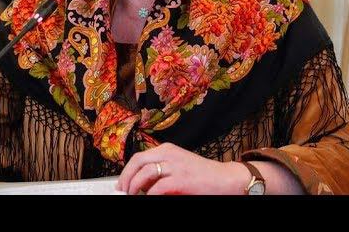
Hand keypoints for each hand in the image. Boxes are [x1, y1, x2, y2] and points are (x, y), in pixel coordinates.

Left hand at [116, 142, 247, 194]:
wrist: (226, 179)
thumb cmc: (203, 175)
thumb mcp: (178, 166)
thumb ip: (161, 171)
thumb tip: (141, 183)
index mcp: (167, 150)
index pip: (139, 157)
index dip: (127, 171)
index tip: (122, 182)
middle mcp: (169, 154)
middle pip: (138, 162)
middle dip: (126, 178)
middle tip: (123, 190)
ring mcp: (175, 166)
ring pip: (144, 173)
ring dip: (134, 186)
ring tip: (132, 195)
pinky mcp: (181, 180)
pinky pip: (157, 187)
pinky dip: (149, 194)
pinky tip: (148, 198)